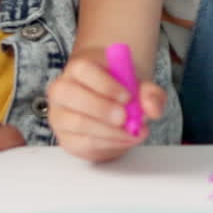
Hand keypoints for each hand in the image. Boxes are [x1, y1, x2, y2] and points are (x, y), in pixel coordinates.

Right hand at [47, 51, 166, 162]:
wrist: (111, 112)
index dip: (105, 84)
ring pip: (76, 122)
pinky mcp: (66, 139)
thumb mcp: (141, 89)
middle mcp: (62, 90)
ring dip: (107, 130)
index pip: (83, 70)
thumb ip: (151, 94)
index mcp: (79, 69)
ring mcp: (60, 115)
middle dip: (101, 108)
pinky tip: (124, 139)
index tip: (127, 97)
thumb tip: (152, 108)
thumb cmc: (120, 93)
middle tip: (125, 118)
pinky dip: (107, 143)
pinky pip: (82, 142)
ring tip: (131, 131)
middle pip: (70, 94)